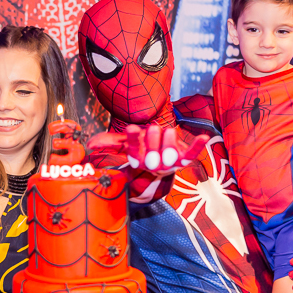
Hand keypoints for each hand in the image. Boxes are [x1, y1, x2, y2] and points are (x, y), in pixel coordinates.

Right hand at [87, 125, 207, 174]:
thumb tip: (88, 144)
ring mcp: (169, 162)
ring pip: (169, 149)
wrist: (161, 158)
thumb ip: (107, 143)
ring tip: (167, 131)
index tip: (132, 129)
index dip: (133, 140)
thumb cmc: (142, 148)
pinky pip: (192, 153)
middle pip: (152, 150)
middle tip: (153, 129)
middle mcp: (153, 163)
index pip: (133, 149)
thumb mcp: (125, 144)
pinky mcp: (184, 159)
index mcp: (137, 160)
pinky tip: (203, 137)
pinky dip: (197, 145)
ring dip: (168, 137)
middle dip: (152, 136)